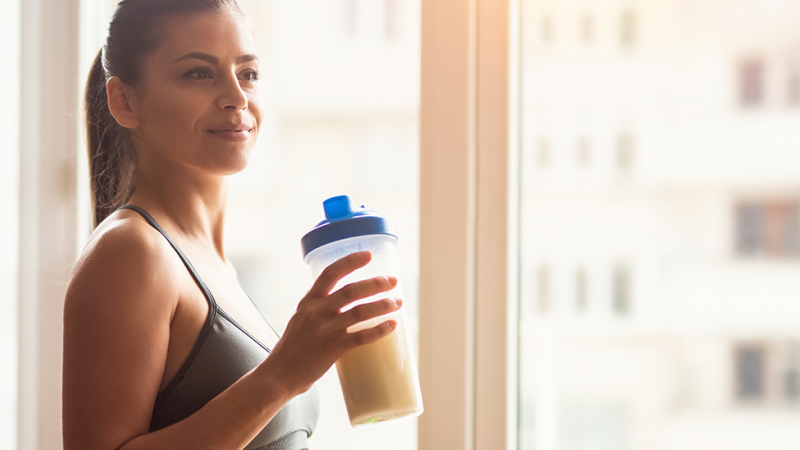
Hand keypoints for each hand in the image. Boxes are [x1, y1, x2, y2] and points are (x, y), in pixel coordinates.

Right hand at [261, 251, 401, 395]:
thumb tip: (347, 306)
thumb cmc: (291, 350)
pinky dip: (379, 330)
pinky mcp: (332, 349)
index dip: (350, 261)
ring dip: (383, 305)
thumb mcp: (300, 321)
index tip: (369, 254)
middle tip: (393, 281)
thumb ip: (320, 311)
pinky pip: (361, 337)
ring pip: (360, 311)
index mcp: (308, 302)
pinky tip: (392, 326)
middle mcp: (316, 312)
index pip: (330, 273)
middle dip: (376, 283)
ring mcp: (324, 330)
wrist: (278, 376)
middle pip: (352, 290)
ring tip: (397, 303)